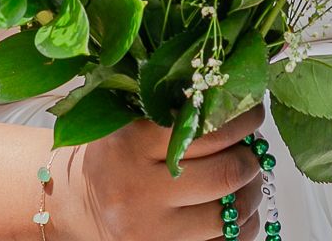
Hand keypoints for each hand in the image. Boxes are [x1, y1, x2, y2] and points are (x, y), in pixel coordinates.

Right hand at [52, 103, 266, 240]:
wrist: (78, 203)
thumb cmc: (117, 155)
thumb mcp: (133, 120)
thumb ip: (177, 108)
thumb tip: (241, 103)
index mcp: (131, 143)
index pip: (208, 127)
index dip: (242, 118)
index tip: (253, 111)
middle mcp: (138, 189)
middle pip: (226, 172)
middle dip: (251, 158)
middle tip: (252, 149)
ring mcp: (151, 230)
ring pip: (231, 213)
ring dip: (251, 192)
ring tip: (246, 179)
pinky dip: (242, 226)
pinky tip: (234, 209)